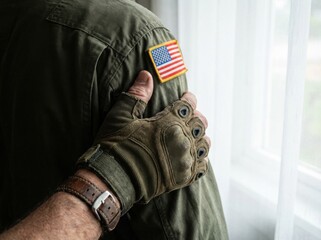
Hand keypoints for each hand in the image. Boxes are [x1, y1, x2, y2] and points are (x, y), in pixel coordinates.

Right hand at [78, 70, 209, 205]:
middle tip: (187, 116)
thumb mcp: (121, 116)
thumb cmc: (116, 146)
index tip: (187, 96)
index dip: (189, 98)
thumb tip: (146, 75)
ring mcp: (185, 160)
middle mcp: (182, 140)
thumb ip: (137, 94)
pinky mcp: (184, 177)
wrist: (114, 180)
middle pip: (200, 123)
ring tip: (192, 135)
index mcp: (169, 123)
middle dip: (195, 116)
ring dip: (200, 136)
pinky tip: (193, 156)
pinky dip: (200, 159)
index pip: (188, 105)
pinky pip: (202, 166)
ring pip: (204, 144)